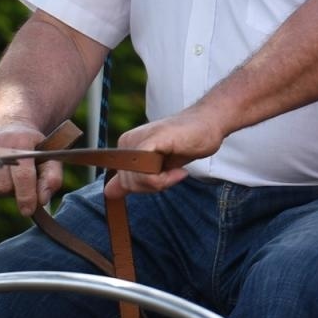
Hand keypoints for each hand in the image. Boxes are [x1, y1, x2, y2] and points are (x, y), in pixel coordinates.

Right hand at [0, 121, 61, 217]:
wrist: (11, 129)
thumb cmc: (32, 149)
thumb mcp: (49, 158)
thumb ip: (51, 178)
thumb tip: (42, 200)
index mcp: (23, 142)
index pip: (22, 175)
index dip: (26, 196)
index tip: (28, 210)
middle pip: (3, 184)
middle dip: (11, 192)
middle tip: (15, 184)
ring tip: (2, 180)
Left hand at [103, 106, 227, 196]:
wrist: (209, 124)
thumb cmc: (186, 144)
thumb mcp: (157, 167)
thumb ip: (134, 178)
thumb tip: (108, 193)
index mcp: (125, 147)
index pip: (123, 183)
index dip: (145, 187)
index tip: (164, 176)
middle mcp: (127, 141)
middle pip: (129, 184)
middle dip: (153, 186)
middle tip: (173, 173)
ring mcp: (137, 139)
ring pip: (136, 181)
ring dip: (162, 183)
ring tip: (177, 171)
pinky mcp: (150, 141)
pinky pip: (146, 174)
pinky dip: (164, 180)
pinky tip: (179, 171)